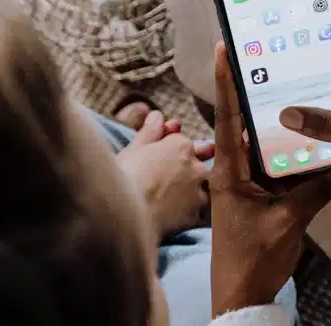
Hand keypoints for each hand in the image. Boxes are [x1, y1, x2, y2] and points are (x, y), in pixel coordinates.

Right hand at [117, 111, 214, 240]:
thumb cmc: (125, 176)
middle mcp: (196, 166)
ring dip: (196, 189)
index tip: (160, 157)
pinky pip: (199, 211)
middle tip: (170, 179)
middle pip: (200, 163)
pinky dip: (191, 211)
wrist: (127, 212)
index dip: (171, 149)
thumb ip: (150, 132)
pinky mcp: (197, 213)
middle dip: (191, 167)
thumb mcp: (134, 148)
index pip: (183, 143)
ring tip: (174, 198)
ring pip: (205, 187)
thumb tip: (158, 116)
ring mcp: (199, 190)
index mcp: (181, 146)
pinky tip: (177, 215)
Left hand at [209, 44, 330, 315]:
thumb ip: (319, 192)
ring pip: (268, 148)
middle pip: (248, 126)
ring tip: (305, 98)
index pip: (227, 119)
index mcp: (231, 172)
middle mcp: (236, 172)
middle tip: (278, 66)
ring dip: (285, 130)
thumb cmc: (253, 258)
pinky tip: (319, 146)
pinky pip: (280, 169)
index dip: (226, 84)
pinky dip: (297, 159)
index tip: (224, 51)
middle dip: (261, 98)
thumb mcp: (289, 222)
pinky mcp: (262, 197)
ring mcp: (249, 185)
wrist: (243, 295)